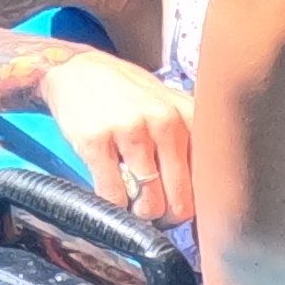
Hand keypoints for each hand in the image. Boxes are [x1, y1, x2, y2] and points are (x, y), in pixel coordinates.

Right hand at [34, 45, 200, 230]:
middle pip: (181, 201)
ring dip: (140, 214)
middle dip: (167, 216)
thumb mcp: (169, 107)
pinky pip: (114, 196)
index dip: (195, 204)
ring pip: (149, 203)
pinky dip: (114, 207)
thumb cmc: (127, 94)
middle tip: (154, 210)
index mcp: (190, 116)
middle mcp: (165, 121)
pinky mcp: (96, 141)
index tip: (180, 206)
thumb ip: (189, 142)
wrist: (77, 69)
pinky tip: (111, 194)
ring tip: (133, 203)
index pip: (208, 182)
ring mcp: (130, 130)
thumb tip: (204, 194)